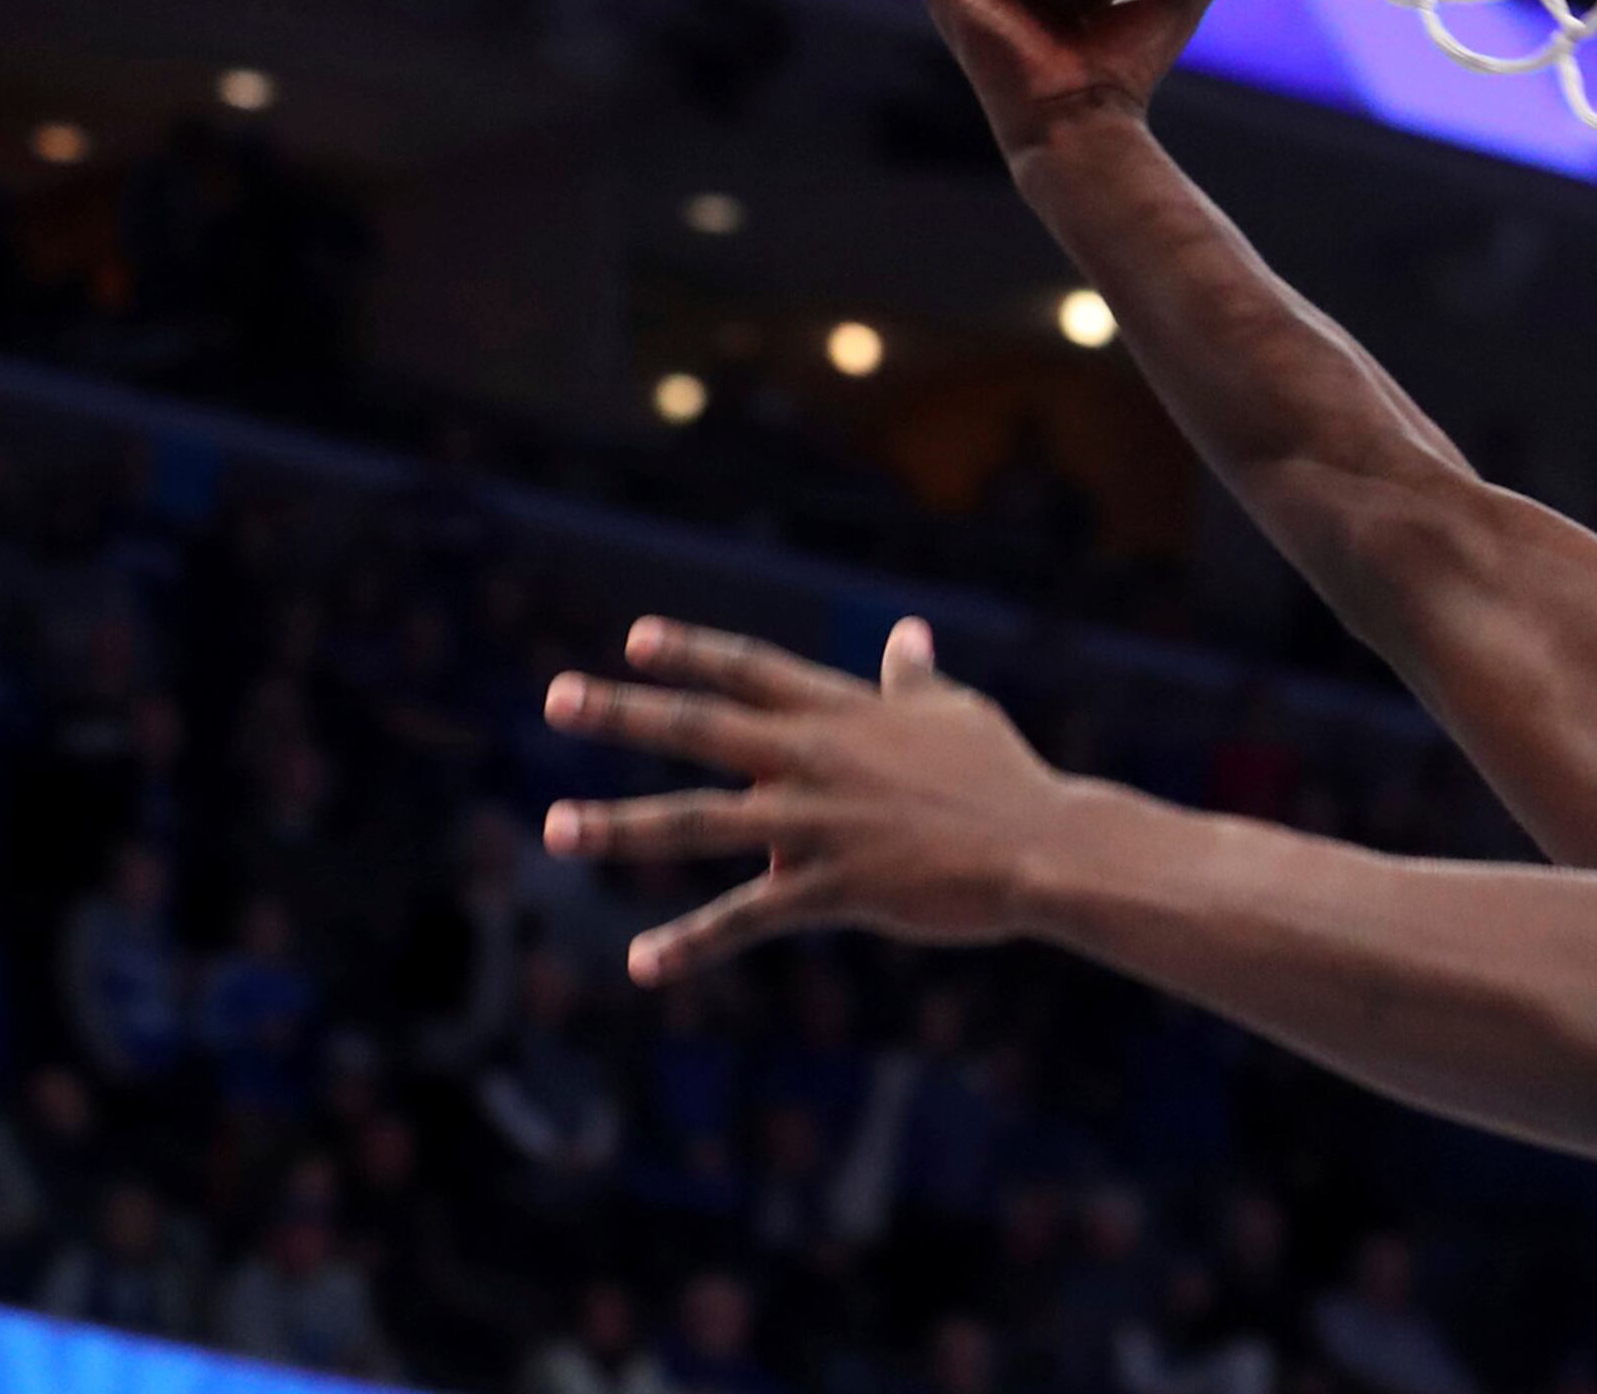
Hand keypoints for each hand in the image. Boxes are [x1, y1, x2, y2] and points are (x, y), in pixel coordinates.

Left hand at [542, 616, 1073, 984]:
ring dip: (620, 825)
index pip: (752, 670)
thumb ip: (913, 677)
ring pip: (699, 820)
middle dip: (623, 713)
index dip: (691, 653)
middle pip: (702, 727)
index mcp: (844, 712)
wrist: (1041, 848)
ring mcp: (818, 823)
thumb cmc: (1002, 776)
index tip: (632, 640)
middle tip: (556, 697)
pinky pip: (746, 916)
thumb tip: (904, 633)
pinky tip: (642, 963)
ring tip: (555, 827)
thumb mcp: (956, 713)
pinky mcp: (830, 886)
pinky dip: (691, 941)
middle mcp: (816, 758)